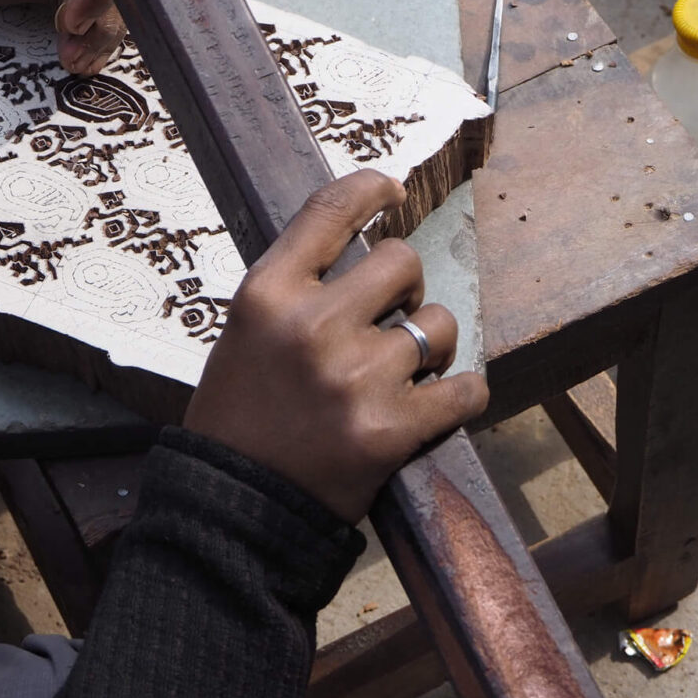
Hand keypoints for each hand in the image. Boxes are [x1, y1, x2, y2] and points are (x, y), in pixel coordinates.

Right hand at [183, 170, 488, 522]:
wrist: (232, 508)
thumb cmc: (239, 416)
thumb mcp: (245, 333)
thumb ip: (296, 289)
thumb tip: (363, 246)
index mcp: (267, 295)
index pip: (329, 211)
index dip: (370, 188)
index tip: (391, 190)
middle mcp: (312, 326)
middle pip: (402, 261)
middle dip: (407, 286)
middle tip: (391, 316)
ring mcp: (355, 378)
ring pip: (440, 325)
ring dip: (432, 346)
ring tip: (402, 373)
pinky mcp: (392, 429)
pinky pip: (465, 389)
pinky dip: (460, 395)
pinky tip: (438, 402)